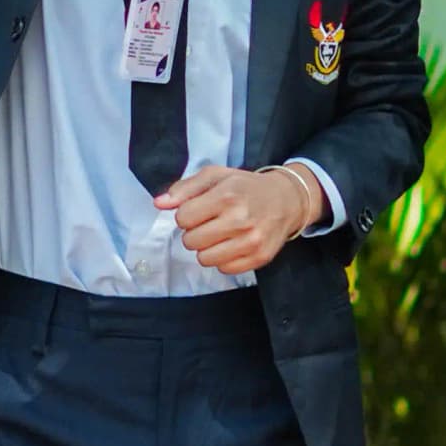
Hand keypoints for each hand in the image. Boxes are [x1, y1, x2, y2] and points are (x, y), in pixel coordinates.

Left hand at [161, 162, 317, 275]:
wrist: (286, 199)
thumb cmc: (245, 187)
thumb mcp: (215, 176)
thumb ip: (184, 189)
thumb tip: (159, 204)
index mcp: (226, 196)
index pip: (182, 218)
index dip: (187, 214)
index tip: (200, 210)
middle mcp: (240, 220)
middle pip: (191, 241)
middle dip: (195, 232)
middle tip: (210, 222)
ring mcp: (251, 242)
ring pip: (204, 258)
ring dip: (207, 248)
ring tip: (220, 234)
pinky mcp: (259, 258)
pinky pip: (223, 269)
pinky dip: (223, 258)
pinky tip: (232, 244)